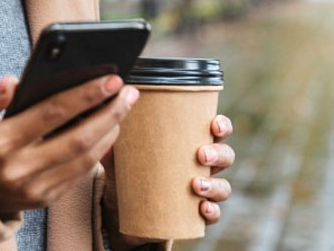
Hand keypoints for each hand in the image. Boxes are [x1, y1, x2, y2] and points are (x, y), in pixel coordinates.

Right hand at [0, 74, 139, 218]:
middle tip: (129, 92)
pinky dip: (98, 153)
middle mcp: (19, 169)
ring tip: (122, 108)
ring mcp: (34, 188)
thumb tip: (13, 81)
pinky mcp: (43, 200)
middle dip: (109, 113)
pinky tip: (107, 132)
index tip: (110, 79)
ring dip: (109, 133)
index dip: (85, 95)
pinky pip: (79, 175)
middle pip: (78, 139)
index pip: (52, 113)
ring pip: (85, 160)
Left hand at [99, 113, 235, 248]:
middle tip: (201, 154)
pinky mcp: (195, 213)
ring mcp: (202, 189)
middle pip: (225, 156)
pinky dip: (212, 211)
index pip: (215, 129)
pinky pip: (213, 214)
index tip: (214, 125)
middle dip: (218, 154)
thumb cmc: (129, 168)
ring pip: (223, 186)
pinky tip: (202, 208)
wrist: (123, 205)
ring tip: (195, 185)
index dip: (222, 126)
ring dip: (214, 185)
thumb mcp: (121, 153)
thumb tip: (108, 120)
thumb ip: (115, 139)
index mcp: (189, 142)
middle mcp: (201, 164)